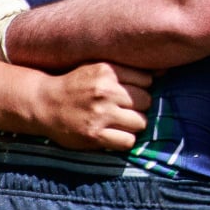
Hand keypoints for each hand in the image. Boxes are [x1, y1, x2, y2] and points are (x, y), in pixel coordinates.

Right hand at [33, 63, 153, 150]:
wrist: (43, 103)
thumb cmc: (76, 84)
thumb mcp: (98, 68)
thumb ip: (128, 70)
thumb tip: (166, 71)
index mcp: (107, 71)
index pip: (147, 80)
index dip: (142, 87)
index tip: (131, 92)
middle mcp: (104, 91)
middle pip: (147, 101)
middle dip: (139, 106)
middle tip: (125, 109)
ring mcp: (99, 114)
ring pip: (141, 122)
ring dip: (134, 124)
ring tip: (119, 121)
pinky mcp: (94, 135)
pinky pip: (128, 141)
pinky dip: (125, 139)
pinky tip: (114, 134)